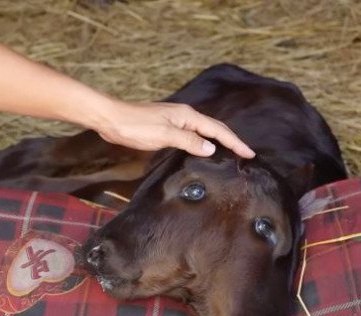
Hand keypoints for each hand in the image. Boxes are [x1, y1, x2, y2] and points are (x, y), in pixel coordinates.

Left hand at [93, 100, 254, 157]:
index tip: (249, 153)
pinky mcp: (167, 127)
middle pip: (215, 128)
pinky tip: (204, 149)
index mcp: (188, 116)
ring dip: (219, 141)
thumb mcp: (164, 135)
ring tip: (232, 153)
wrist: (111, 119)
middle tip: (246, 154)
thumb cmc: (135, 126)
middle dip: (232, 141)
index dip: (235, 142)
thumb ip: (189, 141)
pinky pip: (193, 135)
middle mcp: (185, 115)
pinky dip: (204, 142)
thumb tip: (211, 149)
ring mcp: (176, 121)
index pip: (218, 130)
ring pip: (205, 131)